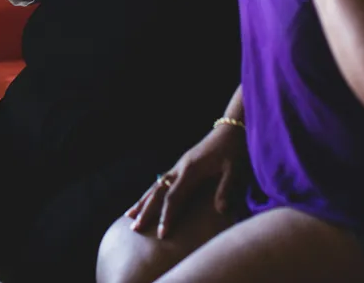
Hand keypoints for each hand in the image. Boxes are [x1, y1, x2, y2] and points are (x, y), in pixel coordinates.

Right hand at [125, 125, 247, 238]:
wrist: (230, 129)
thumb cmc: (233, 150)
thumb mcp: (234, 169)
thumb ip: (226, 188)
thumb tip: (221, 210)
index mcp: (191, 170)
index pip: (174, 197)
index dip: (167, 216)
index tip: (161, 234)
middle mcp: (180, 168)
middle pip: (158, 192)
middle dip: (146, 211)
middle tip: (134, 228)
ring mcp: (179, 165)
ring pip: (156, 185)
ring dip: (142, 201)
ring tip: (129, 215)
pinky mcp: (181, 165)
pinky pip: (161, 181)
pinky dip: (150, 192)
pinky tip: (145, 199)